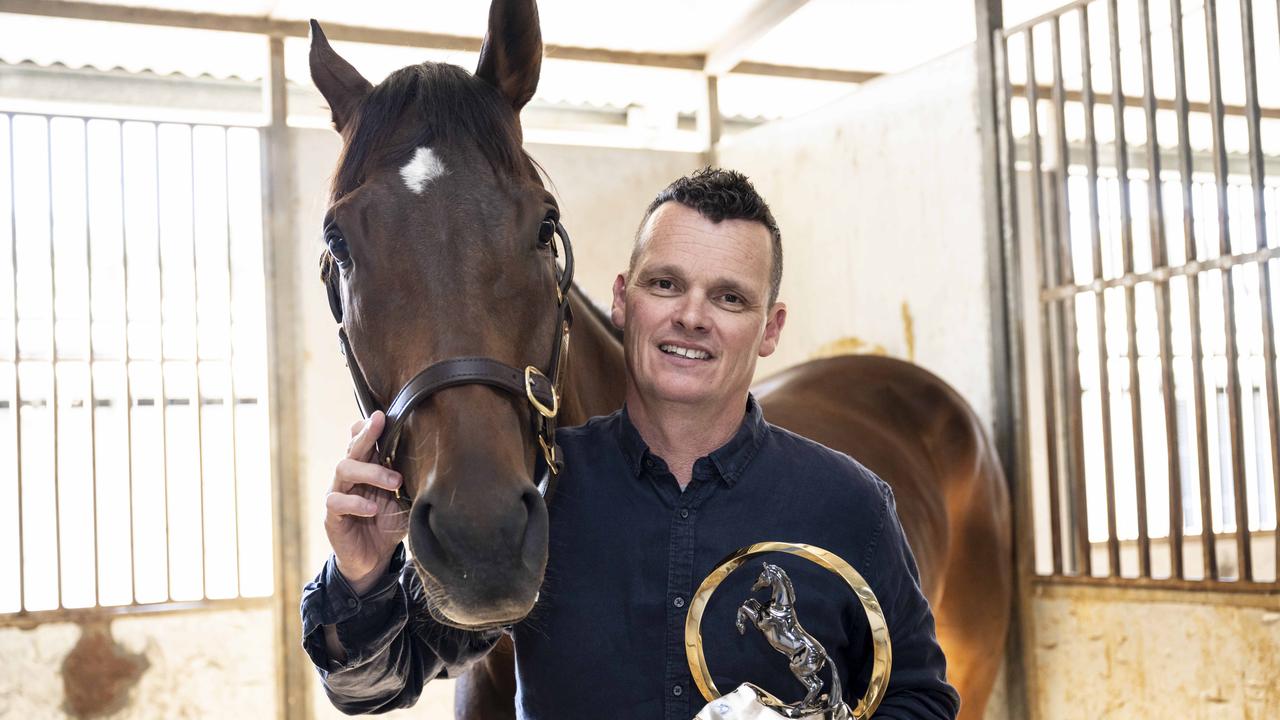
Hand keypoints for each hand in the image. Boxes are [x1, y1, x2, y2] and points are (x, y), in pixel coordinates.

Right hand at [324, 412, 406, 595]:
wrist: (373, 558)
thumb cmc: (389, 523)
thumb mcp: (404, 501)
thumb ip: (411, 483)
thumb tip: (435, 464)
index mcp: (368, 467)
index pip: (363, 439)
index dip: (369, 426)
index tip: (384, 414)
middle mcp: (351, 475)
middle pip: (353, 447)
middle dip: (367, 433)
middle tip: (380, 421)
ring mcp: (338, 492)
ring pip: (344, 469)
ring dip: (371, 471)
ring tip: (394, 481)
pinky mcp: (332, 514)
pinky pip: (337, 502)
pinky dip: (356, 503)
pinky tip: (372, 509)